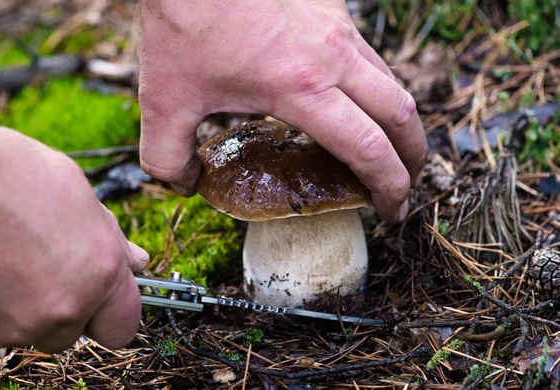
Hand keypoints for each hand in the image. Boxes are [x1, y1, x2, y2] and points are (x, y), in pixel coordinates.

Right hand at [0, 120, 148, 352]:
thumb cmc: (3, 172)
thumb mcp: (75, 191)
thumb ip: (110, 239)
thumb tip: (137, 263)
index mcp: (99, 273)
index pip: (124, 324)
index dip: (111, 310)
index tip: (98, 298)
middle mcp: (62, 309)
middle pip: (73, 330)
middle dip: (63, 305)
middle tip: (35, 263)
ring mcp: (13, 328)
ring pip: (28, 330)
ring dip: (20, 306)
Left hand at [137, 0, 427, 222]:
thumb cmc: (179, 23)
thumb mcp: (162, 101)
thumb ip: (166, 159)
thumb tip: (187, 185)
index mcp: (300, 89)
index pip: (368, 148)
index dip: (389, 187)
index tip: (391, 212)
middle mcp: (332, 57)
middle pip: (401, 114)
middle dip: (413, 158)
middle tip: (402, 185)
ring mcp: (336, 27)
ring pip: (390, 81)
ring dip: (398, 121)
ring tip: (385, 148)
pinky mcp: (330, 7)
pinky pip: (367, 55)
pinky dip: (374, 88)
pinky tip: (349, 100)